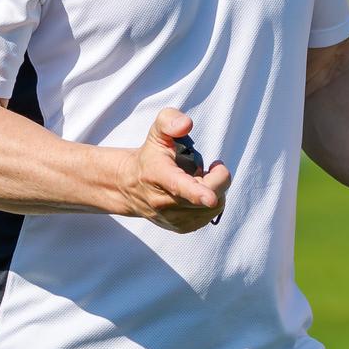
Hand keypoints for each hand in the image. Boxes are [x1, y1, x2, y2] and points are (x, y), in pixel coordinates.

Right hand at [119, 109, 231, 233]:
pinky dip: (210, 204)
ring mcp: (171, 218)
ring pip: (211, 208)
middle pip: (207, 196)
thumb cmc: (151, 156)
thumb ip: (170, 121)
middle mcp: (163, 201)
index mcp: (159, 175)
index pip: (179, 186)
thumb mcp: (156, 132)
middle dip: (217, 178)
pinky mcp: (179, 227)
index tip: (210, 197)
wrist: (130, 186)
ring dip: (214, 191)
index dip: (198, 192)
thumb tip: (185, 125)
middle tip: (209, 167)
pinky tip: (198, 193)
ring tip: (199, 180)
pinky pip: (208, 217)